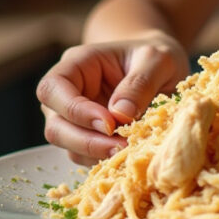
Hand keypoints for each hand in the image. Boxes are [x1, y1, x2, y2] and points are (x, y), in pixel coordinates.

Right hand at [35, 31, 189, 164]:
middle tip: (121, 147)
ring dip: (96, 153)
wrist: (164, 69)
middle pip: (55, 124)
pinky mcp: (87, 136)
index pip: (54, 88)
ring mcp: (74, 117)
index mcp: (78, 64)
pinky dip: (103, 160)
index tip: (110, 124)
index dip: (75, 110)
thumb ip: (141, 83)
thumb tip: (120, 114)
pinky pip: (84, 156)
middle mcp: (68, 92)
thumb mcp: (158, 60)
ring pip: (67, 145)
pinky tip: (128, 154)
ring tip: (130, 151)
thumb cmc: (156, 58)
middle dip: (86, 141)